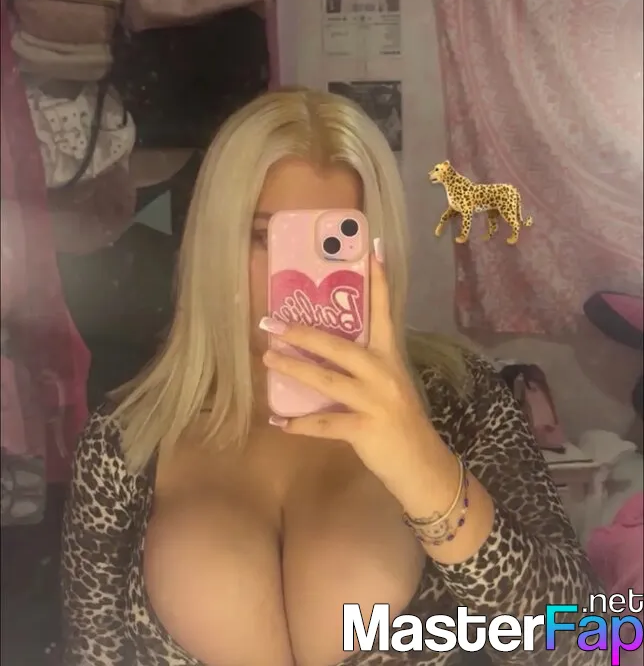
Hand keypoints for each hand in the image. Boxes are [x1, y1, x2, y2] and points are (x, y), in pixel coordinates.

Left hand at [259, 242, 440, 500]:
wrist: (421, 465)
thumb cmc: (400, 421)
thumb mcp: (388, 384)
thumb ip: (363, 366)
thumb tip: (323, 349)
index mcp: (390, 357)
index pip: (384, 312)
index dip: (379, 281)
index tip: (373, 249)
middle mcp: (383, 373)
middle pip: (339, 346)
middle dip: (303, 333)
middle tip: (272, 321)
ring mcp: (375, 401)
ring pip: (327, 379)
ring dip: (294, 369)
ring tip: (267, 358)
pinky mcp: (365, 429)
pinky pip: (325, 423)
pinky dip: (299, 424)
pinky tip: (278, 421)